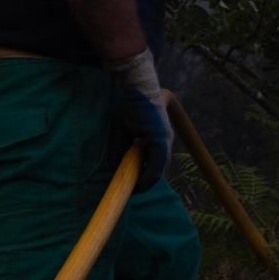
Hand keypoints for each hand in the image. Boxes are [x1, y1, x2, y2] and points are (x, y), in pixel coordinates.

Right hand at [105, 48, 174, 190]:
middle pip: (156, 171)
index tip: (128, 186)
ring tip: (129, 189)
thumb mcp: (122, 134)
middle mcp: (165, 141)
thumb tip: (114, 171)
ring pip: (157, 172)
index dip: (142, 178)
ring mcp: (165, 141)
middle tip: (127, 191)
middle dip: (142, 184)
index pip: (153, 165)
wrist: (135, 88)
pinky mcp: (161, 141)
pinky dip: (146, 177)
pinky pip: (156, 167)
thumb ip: (119, 153)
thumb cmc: (128, 106)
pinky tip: (134, 183)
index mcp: (157, 138)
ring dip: (143, 183)